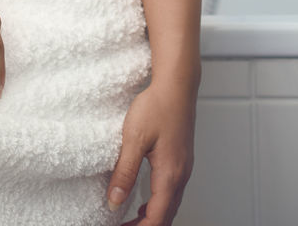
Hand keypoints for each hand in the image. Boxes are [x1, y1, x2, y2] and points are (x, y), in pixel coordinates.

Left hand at [107, 80, 196, 223]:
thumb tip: (114, 201)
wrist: (177, 85)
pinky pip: (172, 192)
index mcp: (170, 175)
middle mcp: (181, 176)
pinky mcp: (181, 160)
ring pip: (170, 205)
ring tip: (131, 221)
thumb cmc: (157, 106)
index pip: (156, 218)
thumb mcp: (134, 138)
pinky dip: (158, 204)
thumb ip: (124, 172)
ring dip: (152, 217)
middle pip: (166, 216)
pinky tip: (144, 201)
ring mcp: (183, 168)